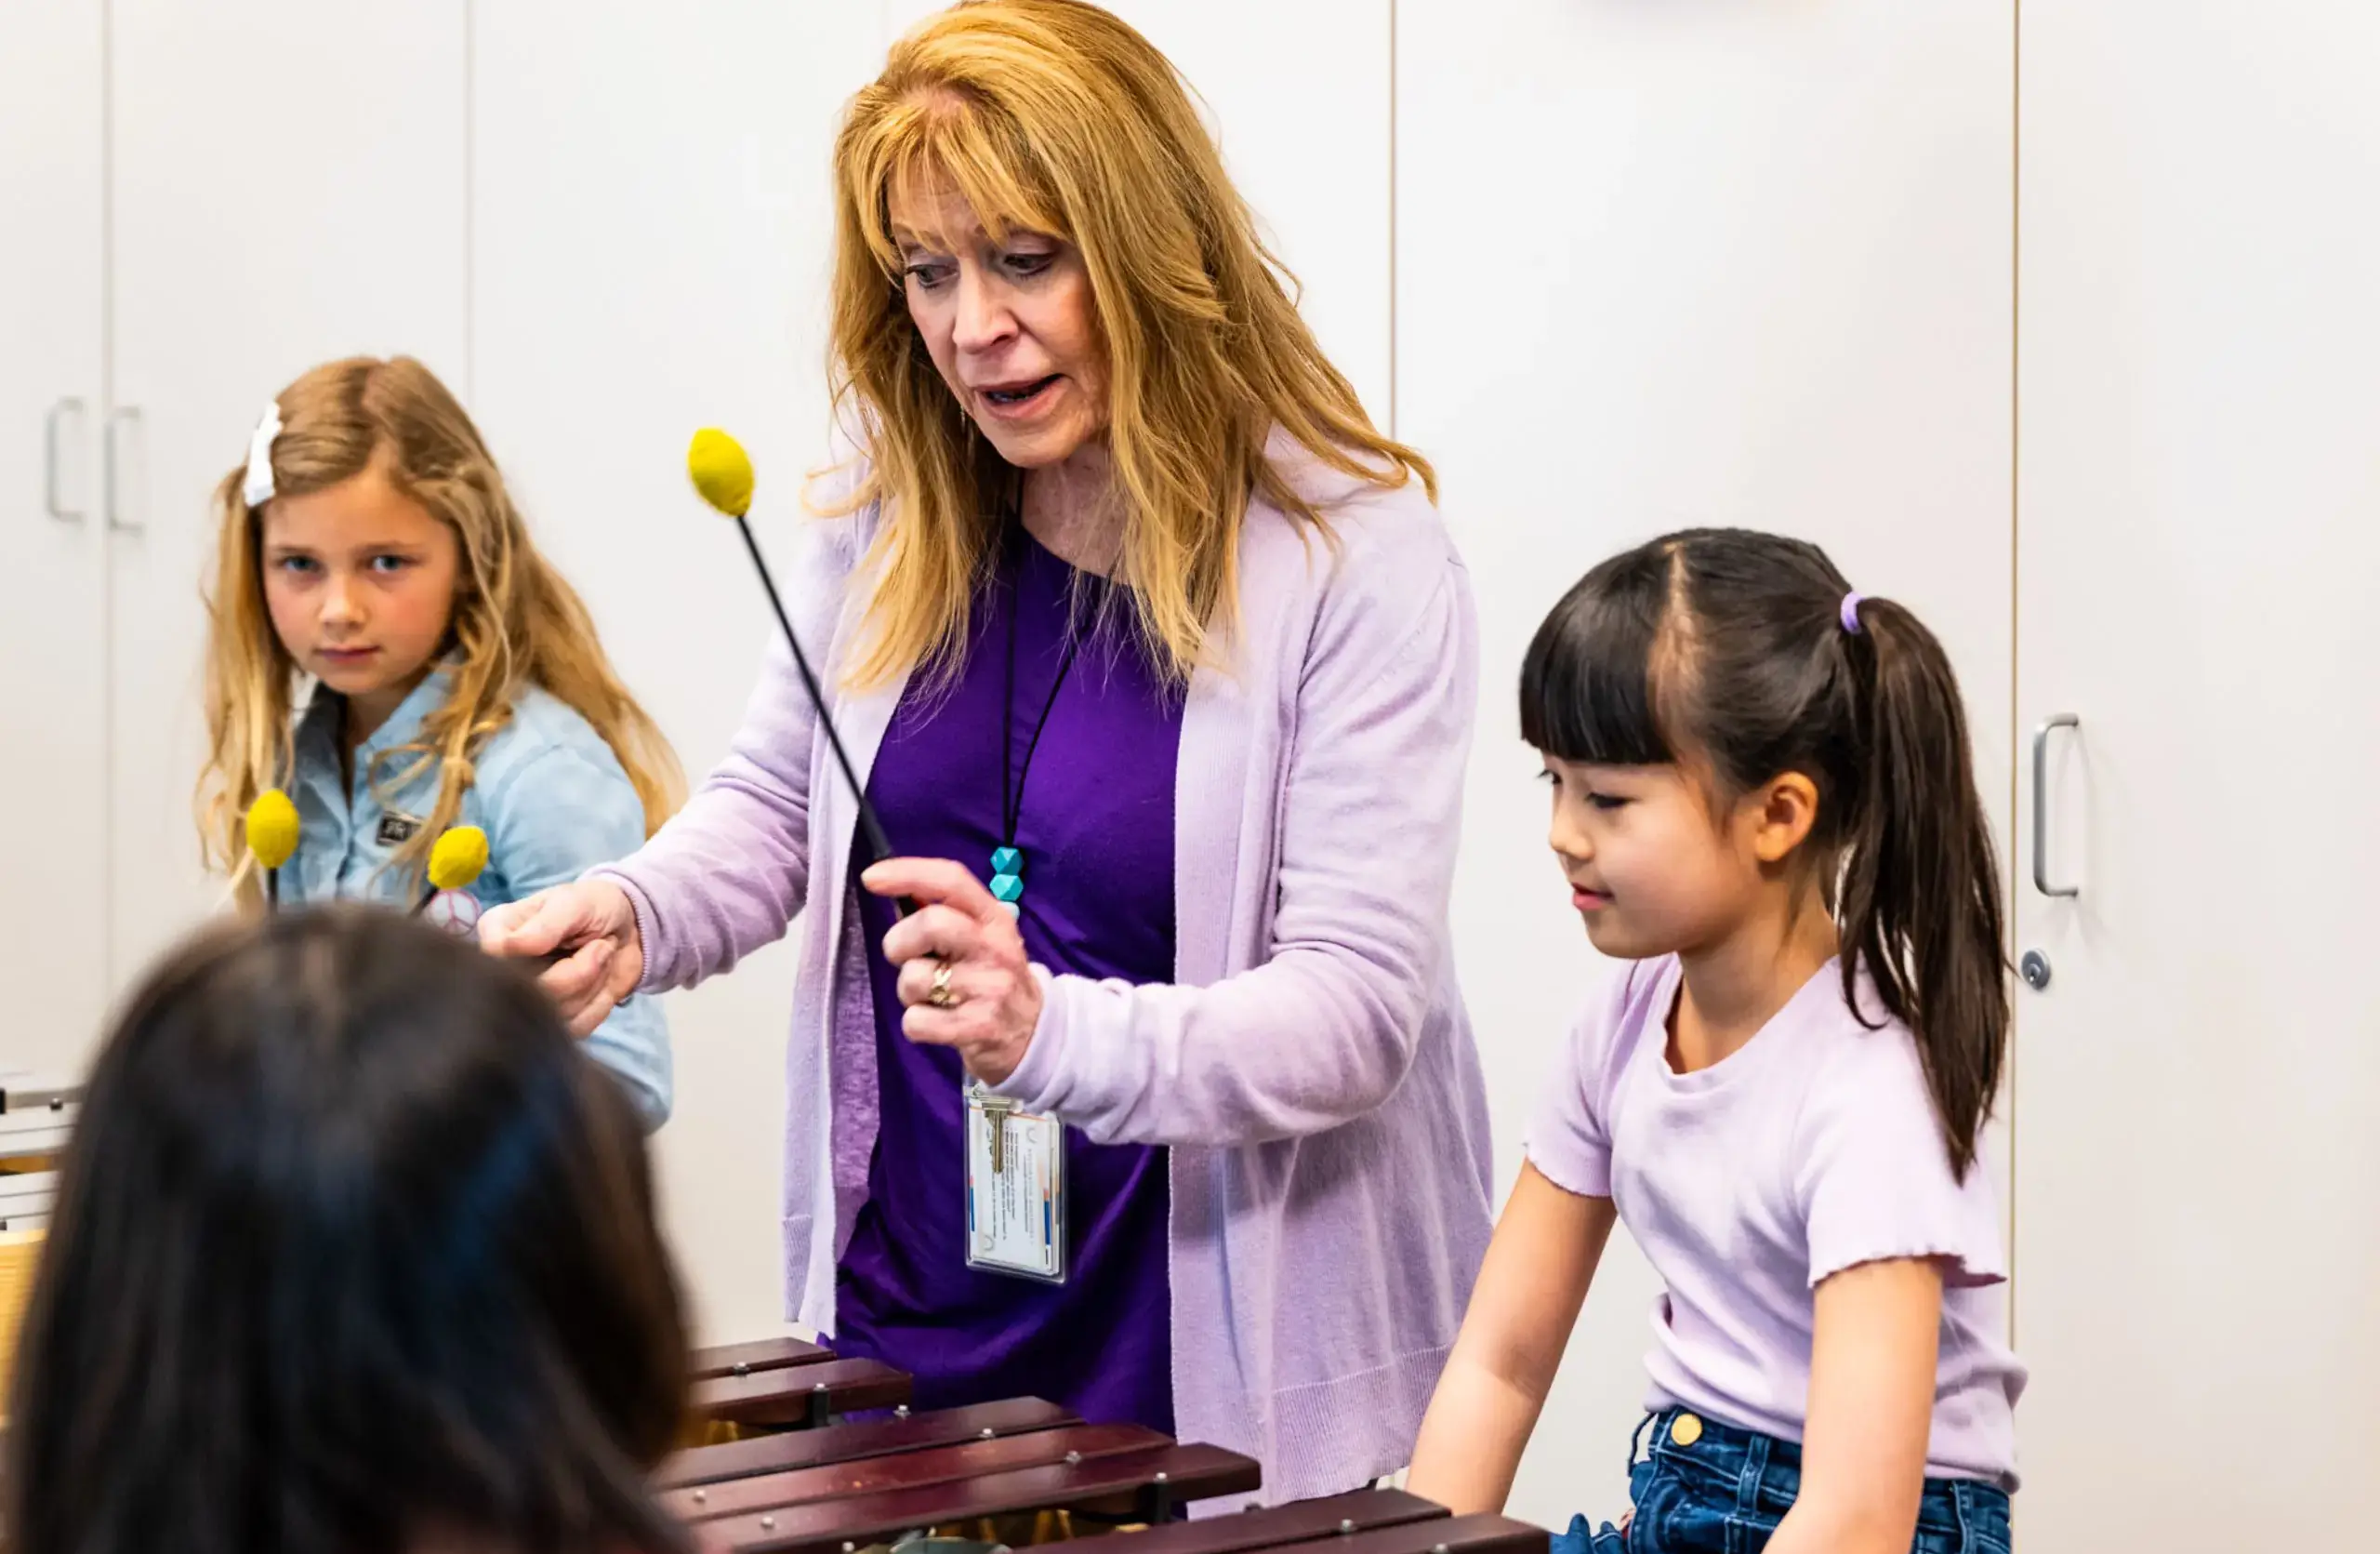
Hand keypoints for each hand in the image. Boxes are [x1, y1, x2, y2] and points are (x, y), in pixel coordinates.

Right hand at [478, 879, 643, 1038]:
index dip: (537, 955)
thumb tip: (508, 948)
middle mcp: (503, 972)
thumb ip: (545, 925)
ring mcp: (526, 1002)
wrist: (628, 929)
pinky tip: (603, 981)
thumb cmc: (592, 906)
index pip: (496, 961)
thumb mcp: (573, 902)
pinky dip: (600, 1004)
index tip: (571, 933)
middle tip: (602, 945)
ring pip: (556, 1015)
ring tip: (602, 957)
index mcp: (496, 935)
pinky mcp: (552, 1023)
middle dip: (580, 971)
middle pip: (530, 994)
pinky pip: (575, 1028)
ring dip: (593, 985)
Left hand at [863, 858, 1041, 1086]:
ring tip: (932, 997)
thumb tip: (890, 885)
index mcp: (994, 918)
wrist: (1033, 1033)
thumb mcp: (980, 937)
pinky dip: (916, 1024)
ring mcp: (991, 988)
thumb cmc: (989, 976)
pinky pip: (916, 1021)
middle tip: (903, 958)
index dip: (908, 873)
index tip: (871, 877)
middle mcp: (996, 947)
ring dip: (908, 991)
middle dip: (899, 941)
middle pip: (931, 922)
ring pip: (914, 978)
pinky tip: (938, 1023)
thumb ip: (943, 913)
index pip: (952, 881)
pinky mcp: (980, 1027)